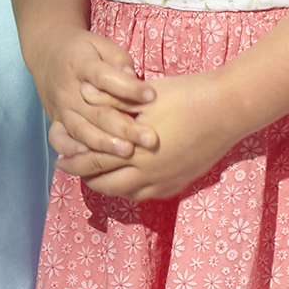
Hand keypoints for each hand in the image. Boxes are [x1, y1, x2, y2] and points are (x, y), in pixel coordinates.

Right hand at [31, 26, 155, 163]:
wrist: (46, 52)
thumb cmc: (84, 50)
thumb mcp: (101, 45)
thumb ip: (119, 60)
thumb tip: (133, 79)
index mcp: (83, 65)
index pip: (105, 78)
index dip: (129, 88)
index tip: (152, 96)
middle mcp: (69, 90)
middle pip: (97, 112)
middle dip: (124, 127)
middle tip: (150, 139)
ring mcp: (61, 108)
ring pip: (81, 130)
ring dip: (104, 144)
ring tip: (127, 152)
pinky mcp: (55, 120)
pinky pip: (58, 139)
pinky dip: (70, 150)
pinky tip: (89, 156)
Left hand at [70, 71, 243, 202]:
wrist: (230, 109)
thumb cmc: (188, 95)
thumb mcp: (145, 95)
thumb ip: (111, 99)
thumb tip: (82, 93)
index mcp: (135, 151)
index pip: (93, 162)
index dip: (73, 161)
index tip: (59, 159)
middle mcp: (148, 173)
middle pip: (106, 185)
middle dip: (87, 178)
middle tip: (75, 169)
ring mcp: (166, 181)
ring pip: (127, 194)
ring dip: (110, 185)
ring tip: (100, 174)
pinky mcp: (181, 182)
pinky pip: (149, 195)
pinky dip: (132, 189)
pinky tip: (131, 178)